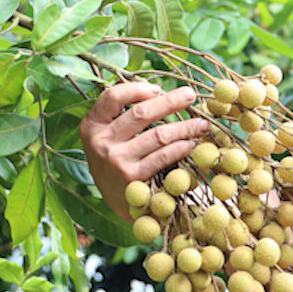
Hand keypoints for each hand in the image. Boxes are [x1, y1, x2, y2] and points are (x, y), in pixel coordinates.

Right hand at [79, 82, 209, 220]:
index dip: (138, 89)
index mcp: (92, 126)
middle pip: (141, 112)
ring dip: (185, 126)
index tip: (159, 89)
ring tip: (201, 124)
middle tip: (190, 95)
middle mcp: (100, 142)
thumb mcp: (109, 137)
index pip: (113, 96)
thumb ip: (123, 115)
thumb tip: (159, 92)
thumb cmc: (118, 161)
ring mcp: (115, 160)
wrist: (118, 202)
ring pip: (158, 134)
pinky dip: (181, 147)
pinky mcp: (132, 177)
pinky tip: (191, 144)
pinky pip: (163, 156)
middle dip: (171, 101)